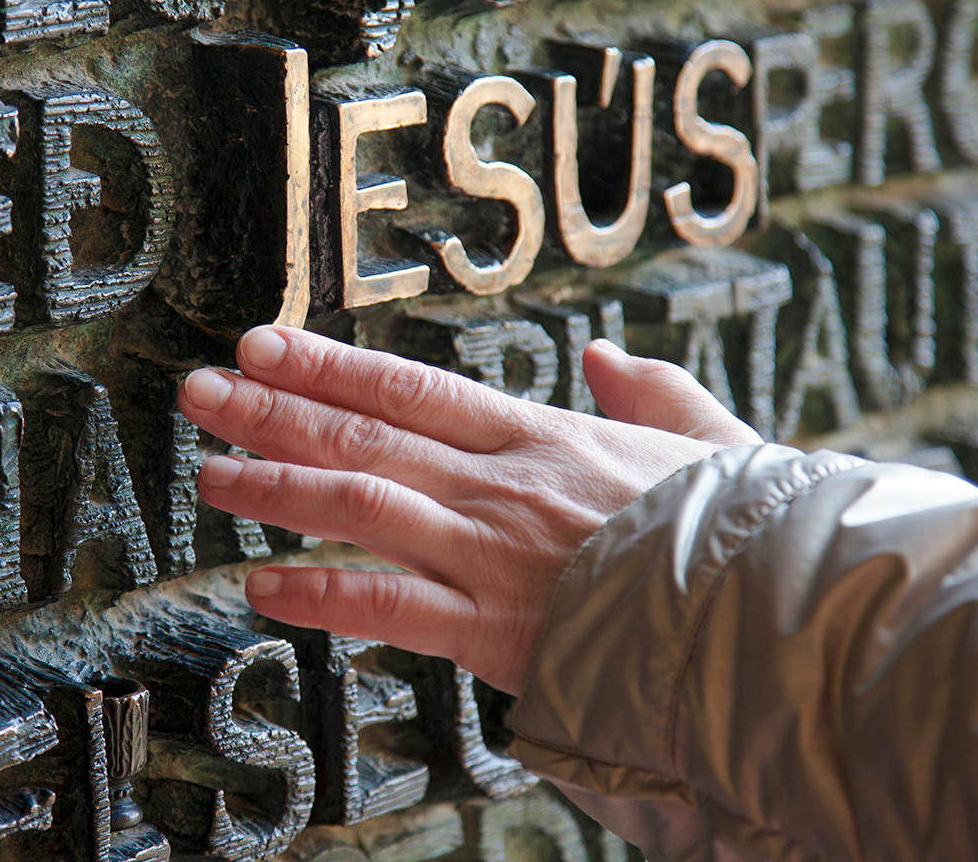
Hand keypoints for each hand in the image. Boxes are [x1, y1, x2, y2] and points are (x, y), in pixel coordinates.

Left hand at [178, 326, 760, 695]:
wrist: (776, 616)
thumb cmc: (746, 532)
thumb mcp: (710, 438)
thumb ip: (652, 392)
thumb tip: (609, 355)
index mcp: (544, 435)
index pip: (411, 389)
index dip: (329, 364)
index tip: (263, 344)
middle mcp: (502, 484)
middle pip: (365, 436)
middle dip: (274, 410)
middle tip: (201, 391)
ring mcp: (492, 555)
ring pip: (362, 507)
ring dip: (278, 487)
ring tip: (211, 473)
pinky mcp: (497, 632)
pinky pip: (390, 609)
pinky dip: (321, 595)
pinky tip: (261, 586)